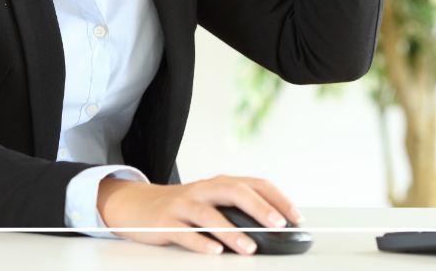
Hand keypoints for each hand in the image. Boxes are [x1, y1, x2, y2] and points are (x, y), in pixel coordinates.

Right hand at [97, 174, 304, 254]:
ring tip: (249, 247)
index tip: (296, 217)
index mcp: (220, 184)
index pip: (254, 184)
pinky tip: (214, 252)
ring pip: (209, 214)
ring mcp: (183, 204)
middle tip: (278, 226)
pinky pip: (185, 232)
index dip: (277, 198)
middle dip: (259, 208)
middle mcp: (203, 189)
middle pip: (234, 192)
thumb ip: (238, 210)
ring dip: (231, 231)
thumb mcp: (213, 202)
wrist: (139, 205)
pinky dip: (201, 242)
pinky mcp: (166, 221)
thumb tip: (275, 228)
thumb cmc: (185, 207)